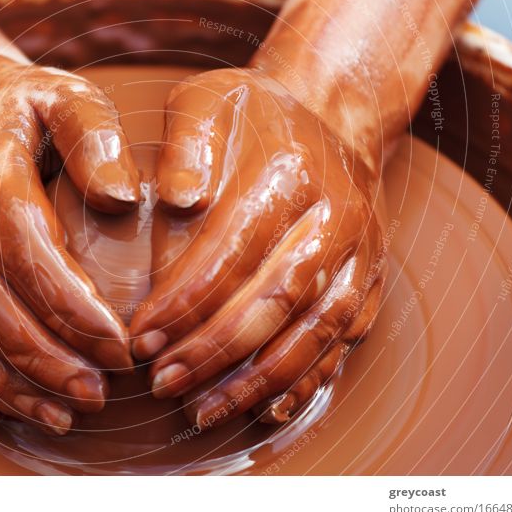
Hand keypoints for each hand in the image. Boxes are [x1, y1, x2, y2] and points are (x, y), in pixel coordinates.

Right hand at [0, 51, 139, 433]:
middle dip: (45, 360)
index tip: (120, 347)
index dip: (73, 309)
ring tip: (62, 416)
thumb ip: (96, 137)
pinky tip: (1, 410)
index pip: (28, 253)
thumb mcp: (64, 96)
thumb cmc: (17, 104)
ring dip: (7, 383)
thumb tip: (123, 199)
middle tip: (98, 395)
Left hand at [131, 68, 386, 428]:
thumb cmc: (256, 115)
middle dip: (214, 352)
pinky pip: (343, 341)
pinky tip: (267, 410)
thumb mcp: (209, 99)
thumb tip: (177, 199)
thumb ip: (187, 142)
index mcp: (291, 174)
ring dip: (257, 381)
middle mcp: (335, 219)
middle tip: (162, 384)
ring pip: (313, 332)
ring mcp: (360, 255)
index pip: (233, 250)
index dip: (186, 301)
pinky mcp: (370, 282)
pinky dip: (307, 380)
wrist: (332, 116)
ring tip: (204, 411)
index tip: (142, 336)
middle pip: (275, 301)